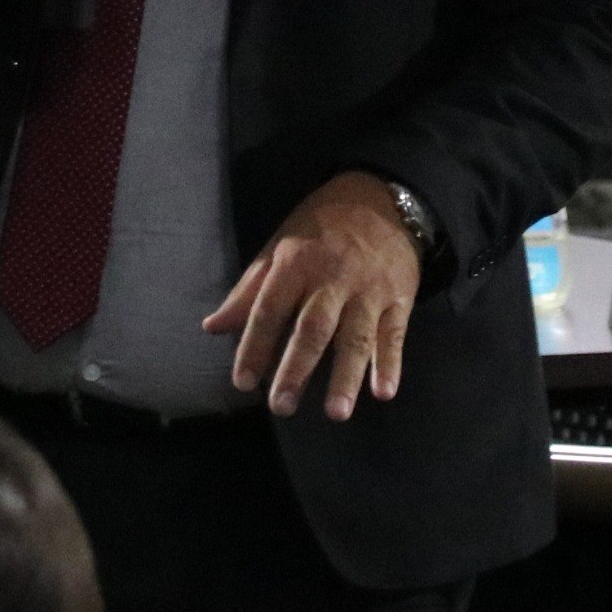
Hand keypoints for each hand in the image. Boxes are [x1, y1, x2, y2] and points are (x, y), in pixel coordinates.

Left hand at [204, 171, 418, 420]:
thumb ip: (249, 290)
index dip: (254, 346)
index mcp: (296, 264)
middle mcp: (332, 279)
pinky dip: (390, 364)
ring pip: (355, 337)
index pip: (270, 310)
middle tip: (281, 407)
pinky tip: (384, 392)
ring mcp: (368, 291)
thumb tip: (212, 327)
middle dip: (296, 369)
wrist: (382, 198)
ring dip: (346, 377)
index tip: (243, 382)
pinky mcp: (399, 299)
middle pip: (313, 329)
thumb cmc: (320, 227)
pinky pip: (394, 335)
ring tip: (335, 413)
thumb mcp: (279, 247)